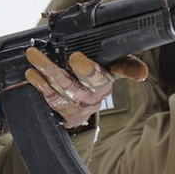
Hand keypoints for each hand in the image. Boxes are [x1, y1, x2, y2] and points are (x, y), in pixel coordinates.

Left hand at [24, 47, 147, 128]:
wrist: (89, 102)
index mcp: (107, 84)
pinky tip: (32, 75)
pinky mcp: (67, 115)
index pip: (100, 77)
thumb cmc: (101, 76)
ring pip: (60, 93)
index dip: (88, 69)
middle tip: (38, 57)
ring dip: (44, 76)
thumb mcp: (115, 67)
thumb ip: (125, 66)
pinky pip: (52, 101)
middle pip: (75, 86)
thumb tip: (142, 74)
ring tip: (33, 60)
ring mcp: (79, 108)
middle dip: (57, 71)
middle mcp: (93, 99)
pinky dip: (41, 87)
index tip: (75, 59)